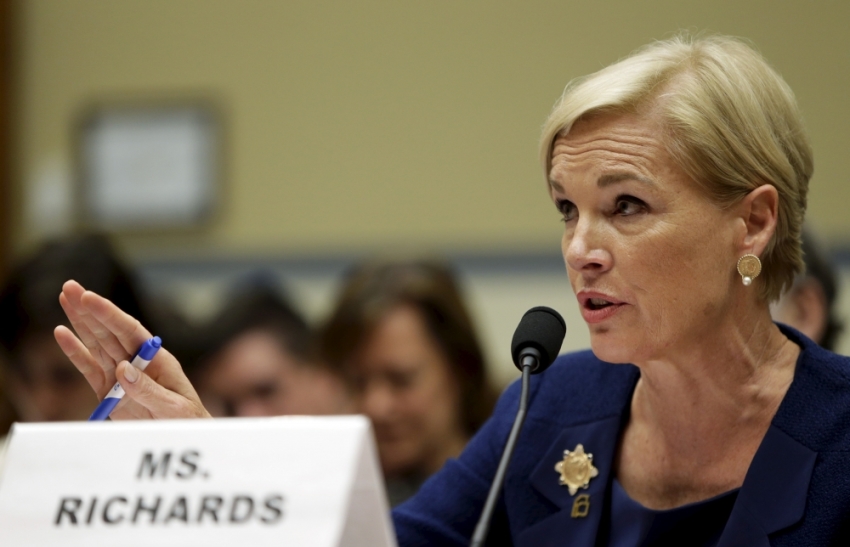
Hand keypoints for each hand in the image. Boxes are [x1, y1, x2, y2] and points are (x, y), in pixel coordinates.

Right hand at [54, 279, 210, 419]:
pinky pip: (88, 368)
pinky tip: (62, 333)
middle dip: (90, 309)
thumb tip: (123, 369)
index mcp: (157, 358)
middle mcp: (137, 361)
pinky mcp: (108, 390)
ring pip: (97, 343)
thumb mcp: (174, 407)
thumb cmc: (185, 419)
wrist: (180, 437)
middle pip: (110, 331)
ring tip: (65, 298)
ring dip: (80, 321)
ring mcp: (120, 374)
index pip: (130, 331)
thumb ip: (148, 390)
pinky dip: (75, 351)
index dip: (110, 314)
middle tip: (70, 287)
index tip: (90, 298)